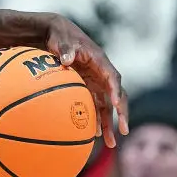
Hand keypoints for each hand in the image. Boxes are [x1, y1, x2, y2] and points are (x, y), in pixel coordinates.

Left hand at [45, 15, 128, 147]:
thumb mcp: (60, 38)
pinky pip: (95, 105)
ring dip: (109, 123)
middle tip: (123, 131)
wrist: (54, 32)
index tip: (117, 105)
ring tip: (110, 144)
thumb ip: (65, 48)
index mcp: (99, 60)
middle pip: (116, 95)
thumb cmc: (58, 34)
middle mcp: (101, 73)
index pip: (113, 78)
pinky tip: (94, 134)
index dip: (116, 91)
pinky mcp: (87, 86)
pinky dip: (96, 118)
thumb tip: (67, 60)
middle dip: (121, 114)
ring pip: (107, 105)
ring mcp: (95, 81)